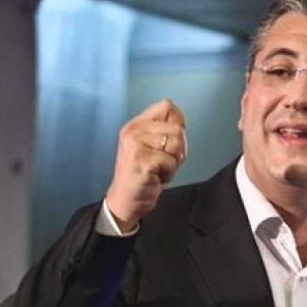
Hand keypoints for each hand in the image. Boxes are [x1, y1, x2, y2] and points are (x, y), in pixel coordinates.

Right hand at [105, 99, 186, 231]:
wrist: (125, 200)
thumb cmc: (140, 175)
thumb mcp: (148, 146)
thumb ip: (162, 131)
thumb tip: (181, 123)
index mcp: (136, 125)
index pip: (167, 106)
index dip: (178, 123)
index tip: (171, 141)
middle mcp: (133, 131)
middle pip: (178, 129)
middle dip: (178, 149)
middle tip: (162, 161)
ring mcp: (135, 145)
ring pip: (176, 145)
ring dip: (173, 163)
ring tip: (158, 169)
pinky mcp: (141, 160)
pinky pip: (171, 162)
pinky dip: (168, 174)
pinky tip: (154, 177)